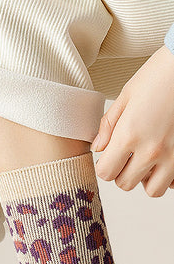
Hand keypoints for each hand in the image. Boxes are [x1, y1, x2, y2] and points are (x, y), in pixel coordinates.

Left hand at [90, 44, 173, 196]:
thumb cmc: (161, 74)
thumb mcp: (127, 95)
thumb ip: (109, 125)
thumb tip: (97, 147)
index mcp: (130, 135)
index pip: (105, 173)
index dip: (104, 165)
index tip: (109, 156)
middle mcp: (152, 150)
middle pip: (125, 184)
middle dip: (122, 172)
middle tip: (128, 155)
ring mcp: (173, 156)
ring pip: (152, 190)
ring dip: (146, 178)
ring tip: (147, 159)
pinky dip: (168, 176)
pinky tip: (165, 158)